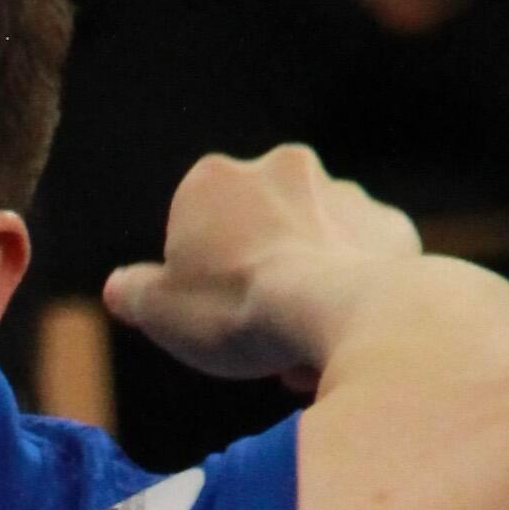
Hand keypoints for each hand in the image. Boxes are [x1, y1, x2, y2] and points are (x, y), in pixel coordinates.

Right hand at [106, 143, 420, 381]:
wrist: (333, 315)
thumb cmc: (234, 311)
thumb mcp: (159, 311)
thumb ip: (133, 292)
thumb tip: (119, 288)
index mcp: (214, 179)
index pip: (198, 224)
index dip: (202, 278)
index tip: (214, 317)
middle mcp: (282, 167)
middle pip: (261, 226)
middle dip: (260, 271)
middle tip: (260, 331)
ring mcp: (342, 193)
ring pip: (316, 241)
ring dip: (309, 281)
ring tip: (306, 342)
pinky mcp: (390, 225)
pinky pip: (367, 260)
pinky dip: (356, 289)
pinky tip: (346, 329)